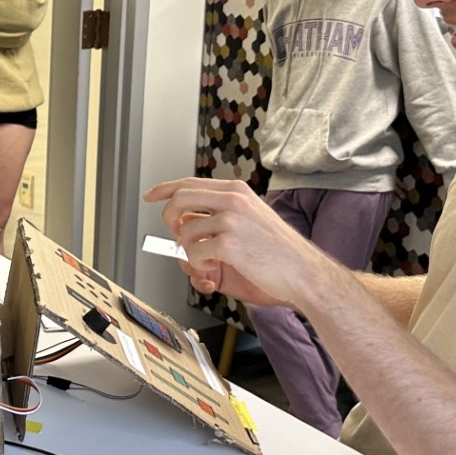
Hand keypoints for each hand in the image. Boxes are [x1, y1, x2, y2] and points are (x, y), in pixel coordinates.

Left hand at [141, 177, 328, 309]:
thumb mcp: (250, 220)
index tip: (151, 195)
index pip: (190, 182)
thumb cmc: (279, 252)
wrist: (304, 272)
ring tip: (211, 260)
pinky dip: (199, 265)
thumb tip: (184, 221)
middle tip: (175, 235)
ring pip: (184, 231)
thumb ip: (219, 214)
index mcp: (238, 191)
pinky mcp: (228, 243)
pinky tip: (217, 267)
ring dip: (190, 251)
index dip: (165, 189)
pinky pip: (194, 253)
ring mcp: (231, 220)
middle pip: (178, 198)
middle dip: (168, 219)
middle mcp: (233, 200)